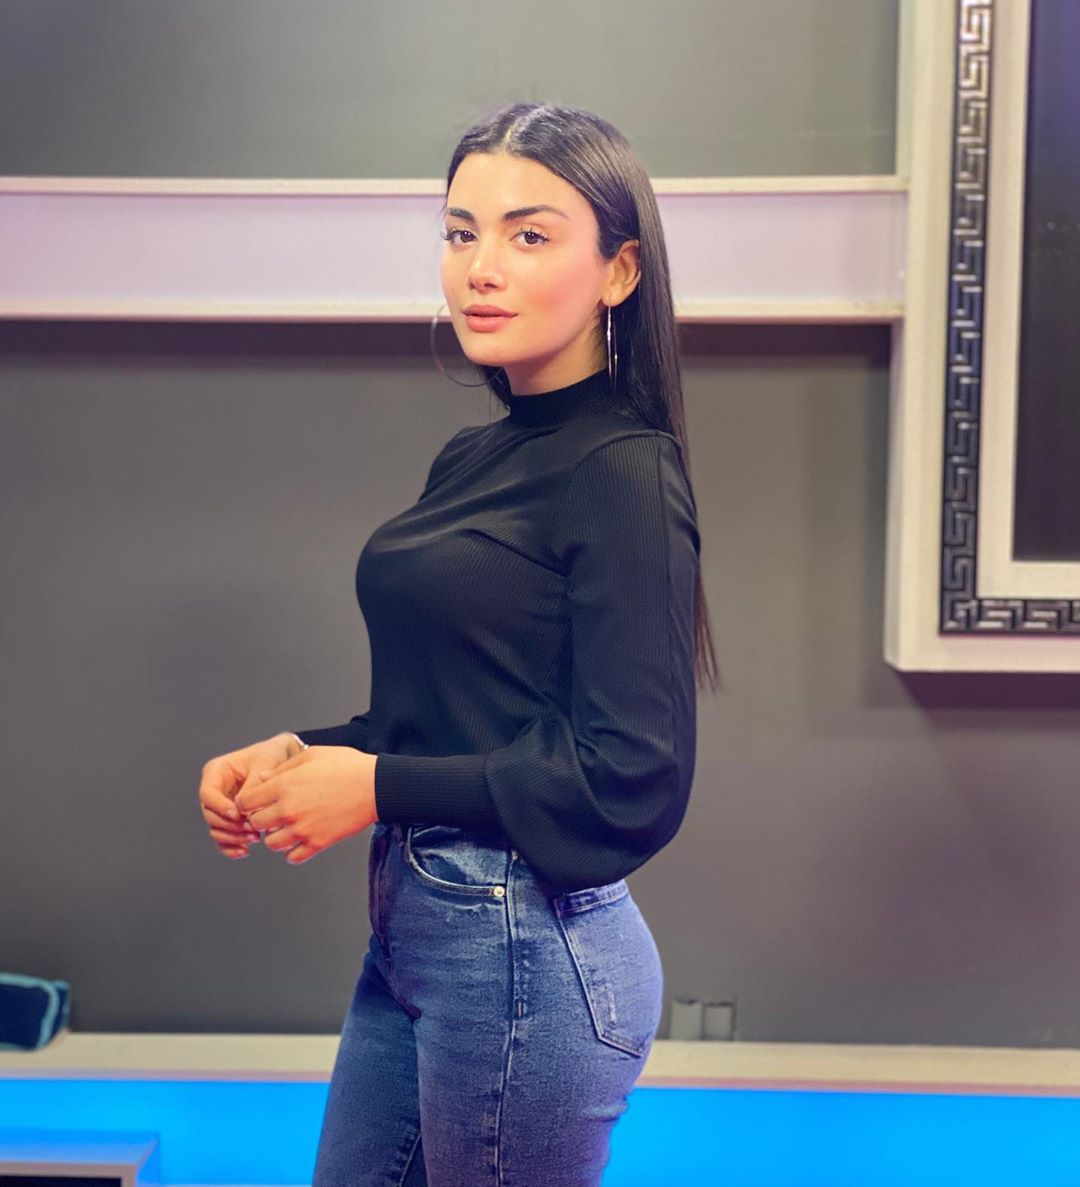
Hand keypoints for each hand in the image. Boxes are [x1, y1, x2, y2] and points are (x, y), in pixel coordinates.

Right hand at [198, 732, 302, 858]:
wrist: (285, 759)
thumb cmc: (273, 755)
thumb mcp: (265, 763)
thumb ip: (254, 785)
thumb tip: (244, 811)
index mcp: (216, 771)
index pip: (208, 793)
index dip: (220, 807)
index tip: (238, 815)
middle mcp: (215, 790)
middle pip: (210, 814)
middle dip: (230, 826)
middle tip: (252, 831)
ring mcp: (221, 806)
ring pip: (216, 828)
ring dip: (232, 837)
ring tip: (255, 838)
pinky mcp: (230, 819)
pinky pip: (224, 837)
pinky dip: (231, 846)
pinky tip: (245, 851)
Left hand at [234, 745, 377, 864]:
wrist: (375, 786)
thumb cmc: (346, 766)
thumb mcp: (311, 755)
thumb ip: (282, 768)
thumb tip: (262, 779)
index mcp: (283, 786)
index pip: (245, 803)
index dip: (248, 801)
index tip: (257, 800)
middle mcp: (288, 810)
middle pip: (255, 824)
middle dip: (260, 818)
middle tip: (272, 813)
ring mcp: (302, 829)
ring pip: (271, 844)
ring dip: (275, 836)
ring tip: (287, 826)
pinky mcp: (318, 843)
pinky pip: (293, 857)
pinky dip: (293, 851)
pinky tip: (301, 838)